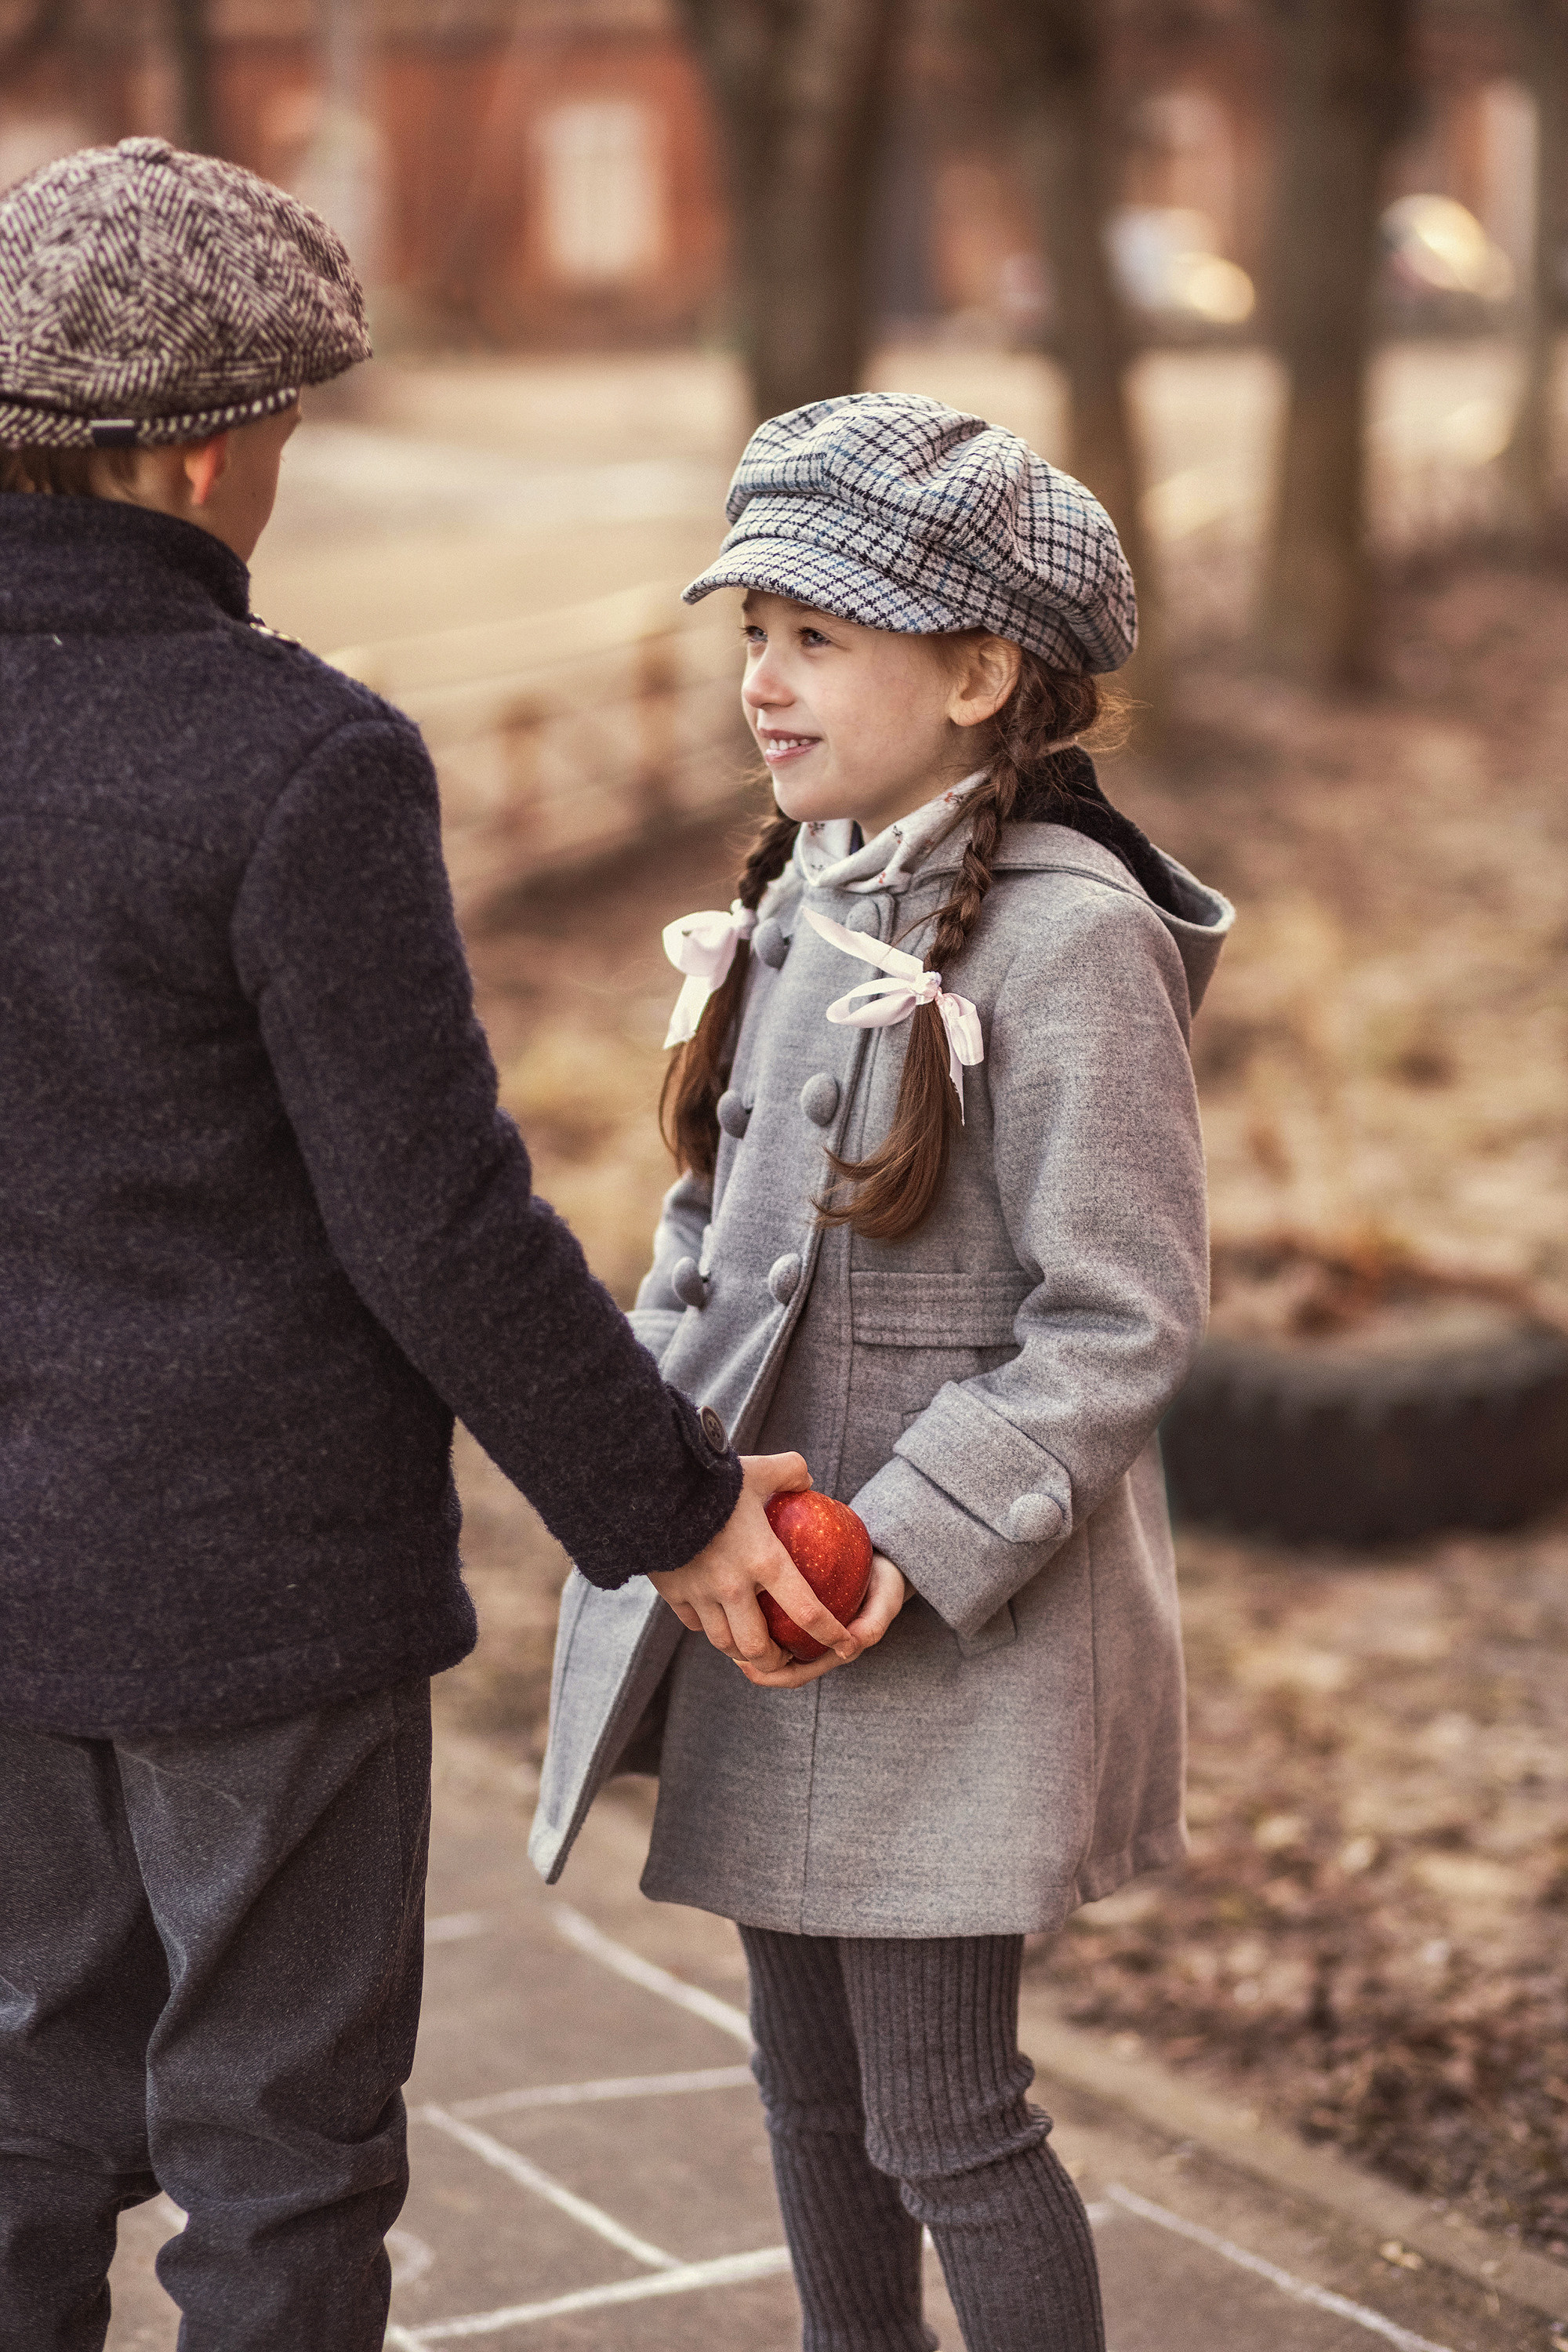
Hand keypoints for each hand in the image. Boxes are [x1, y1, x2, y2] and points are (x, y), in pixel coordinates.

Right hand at [649, 1452, 857, 1671]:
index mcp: (765, 1560)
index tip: (846, 1645)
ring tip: (753, 1647)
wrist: (651, 1485)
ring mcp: (700, 1593)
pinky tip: (717, 1619)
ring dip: (741, 1651)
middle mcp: (733, 1586)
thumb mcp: (758, 1470)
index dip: (830, 1634)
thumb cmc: (711, 1478)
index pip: (807, 1611)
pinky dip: (709, 1627)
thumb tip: (807, 1480)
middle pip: (757, 1648)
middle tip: (786, 1656)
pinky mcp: (673, 1591)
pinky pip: (694, 1623)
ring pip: (724, 1643)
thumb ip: (790, 1472)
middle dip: (775, 1662)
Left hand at [736, 1553, 909, 1688]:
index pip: (796, 1674)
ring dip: (750, 1640)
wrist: (888, 1559)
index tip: (745, 1666)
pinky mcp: (802, 1606)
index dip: (770, 1676)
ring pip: (773, 1641)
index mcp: (834, 1651)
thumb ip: (872, 1624)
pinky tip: (740, 1597)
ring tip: (725, 1627)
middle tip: (727, 1650)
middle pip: (778, 1664)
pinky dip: (757, 1613)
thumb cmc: (886, 1581)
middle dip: (751, 1663)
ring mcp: (808, 1627)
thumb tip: (849, 1646)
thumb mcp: (886, 1601)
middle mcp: (817, 1642)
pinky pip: (777, 1616)